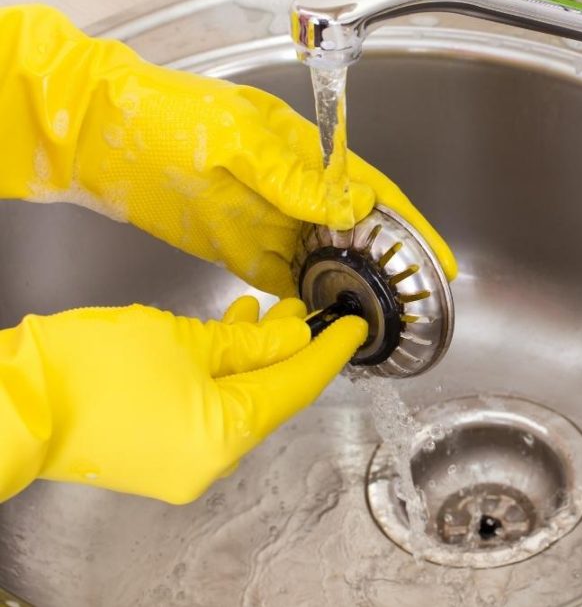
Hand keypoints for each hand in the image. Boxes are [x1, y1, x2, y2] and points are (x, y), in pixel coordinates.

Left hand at [0, 4, 455, 296]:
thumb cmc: (169, 115)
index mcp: (305, 156)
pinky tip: (318, 320)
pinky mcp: (238, 246)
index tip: (439, 260)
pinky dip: (303, 298)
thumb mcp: (240, 139)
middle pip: (356, 233)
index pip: (373, 194)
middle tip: (414, 302)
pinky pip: (281, 277)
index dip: (410, 227)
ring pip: (323, 260)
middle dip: (388, 265)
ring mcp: (267, 221)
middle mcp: (294, 192)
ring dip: (348, 287)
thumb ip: (297, 178)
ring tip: (376, 320)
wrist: (101, 134)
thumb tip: (356, 204)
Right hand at [0, 296, 364, 503]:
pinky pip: (207, 412)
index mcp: (225, 436)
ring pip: (237, 402)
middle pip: (268, 397)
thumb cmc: (91, 367)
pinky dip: (220, 376)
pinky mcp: (159, 456)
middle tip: (307, 308)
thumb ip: (249, 342)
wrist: (11, 402)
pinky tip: (226, 336)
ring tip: (267, 311)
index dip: (329, 353)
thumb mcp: (184, 340)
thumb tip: (294, 336)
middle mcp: (211, 461)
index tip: (355, 327)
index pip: (296, 388)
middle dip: (288, 349)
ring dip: (253, 357)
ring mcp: (184, 465)